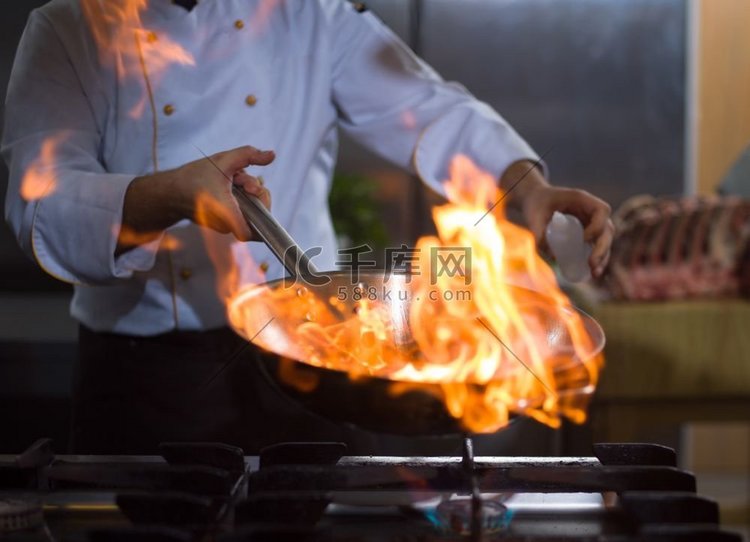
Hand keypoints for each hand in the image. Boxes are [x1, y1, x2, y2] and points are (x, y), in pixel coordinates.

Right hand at [174, 146, 273, 240]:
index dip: (261, 215)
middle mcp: (226, 225)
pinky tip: (229, 188)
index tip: (254, 193)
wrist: (170, 192)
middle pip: (254, 216)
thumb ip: (249, 155)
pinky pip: (238, 215)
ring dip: (246, 195)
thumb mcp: (223, 160)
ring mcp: (223, 228)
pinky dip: (239, 200)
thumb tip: (272, 155)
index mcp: (226, 211)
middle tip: (242, 179)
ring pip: (247, 213)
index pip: (252, 232)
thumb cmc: (194, 177)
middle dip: (254, 194)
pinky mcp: (221, 225)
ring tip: (233, 181)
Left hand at [499, 160, 613, 277]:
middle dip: (602, 248)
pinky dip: (596, 259)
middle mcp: (591, 211)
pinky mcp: (587, 234)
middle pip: (607, 229)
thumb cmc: (536, 204)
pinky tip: (591, 273)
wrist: (535, 200)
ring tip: (595, 273)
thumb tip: (552, 256)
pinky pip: (596, 247)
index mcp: (582, 200)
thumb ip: (539, 232)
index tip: (583, 238)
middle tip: (592, 264)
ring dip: (602, 257)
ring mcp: (591, 223)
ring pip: (604, 240)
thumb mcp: (534, 215)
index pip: (602, 210)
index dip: (597, 226)